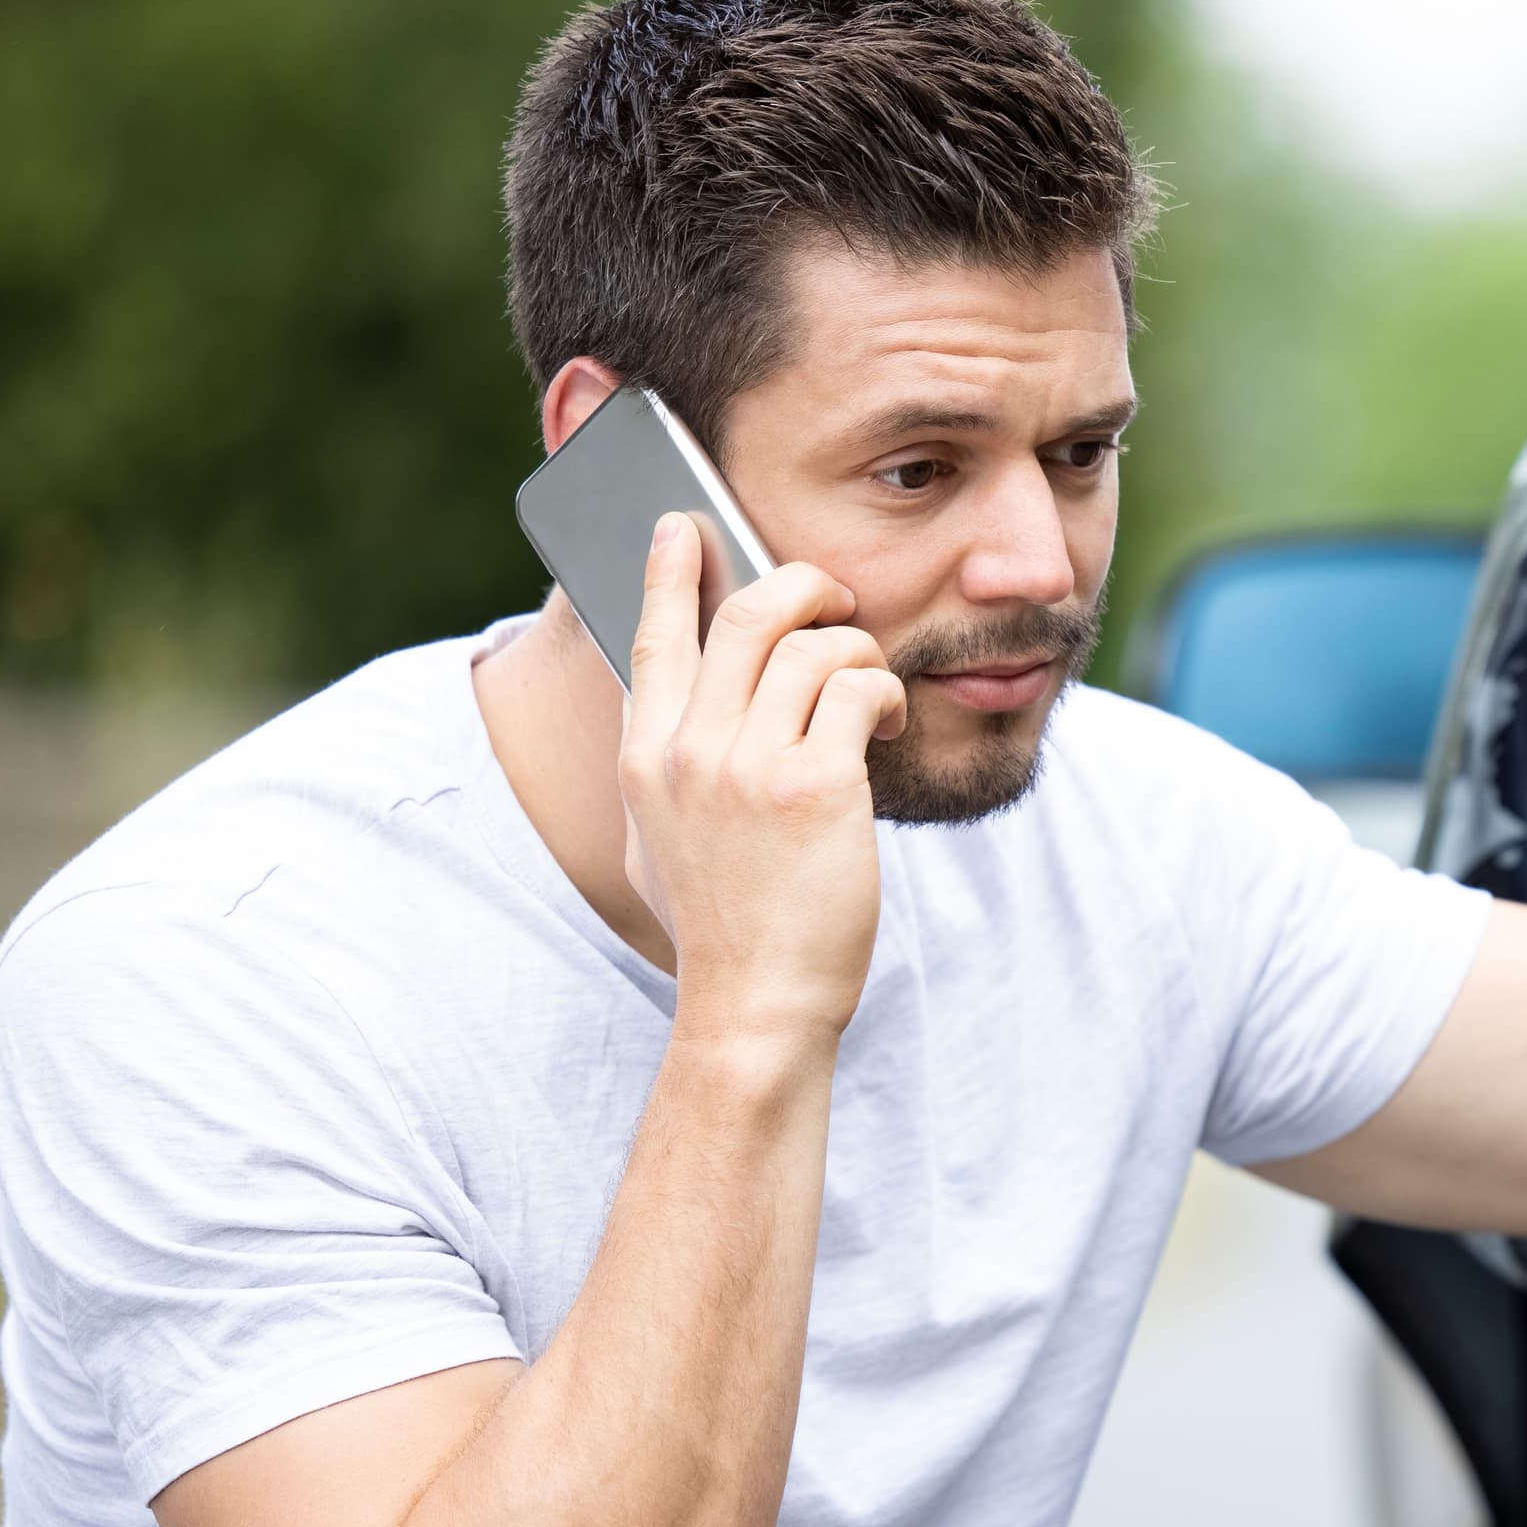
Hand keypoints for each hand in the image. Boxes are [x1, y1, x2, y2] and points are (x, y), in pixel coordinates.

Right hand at [618, 515, 904, 1045]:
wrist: (755, 1002)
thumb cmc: (725, 926)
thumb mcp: (663, 839)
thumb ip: (671, 767)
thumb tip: (687, 706)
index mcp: (645, 757)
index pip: (654, 636)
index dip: (668, 570)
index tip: (682, 524)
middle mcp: (689, 750)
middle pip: (745, 614)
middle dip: (802, 586)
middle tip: (835, 599)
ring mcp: (748, 765)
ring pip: (812, 644)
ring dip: (855, 651)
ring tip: (867, 690)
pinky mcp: (814, 785)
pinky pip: (856, 688)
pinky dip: (879, 691)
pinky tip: (882, 722)